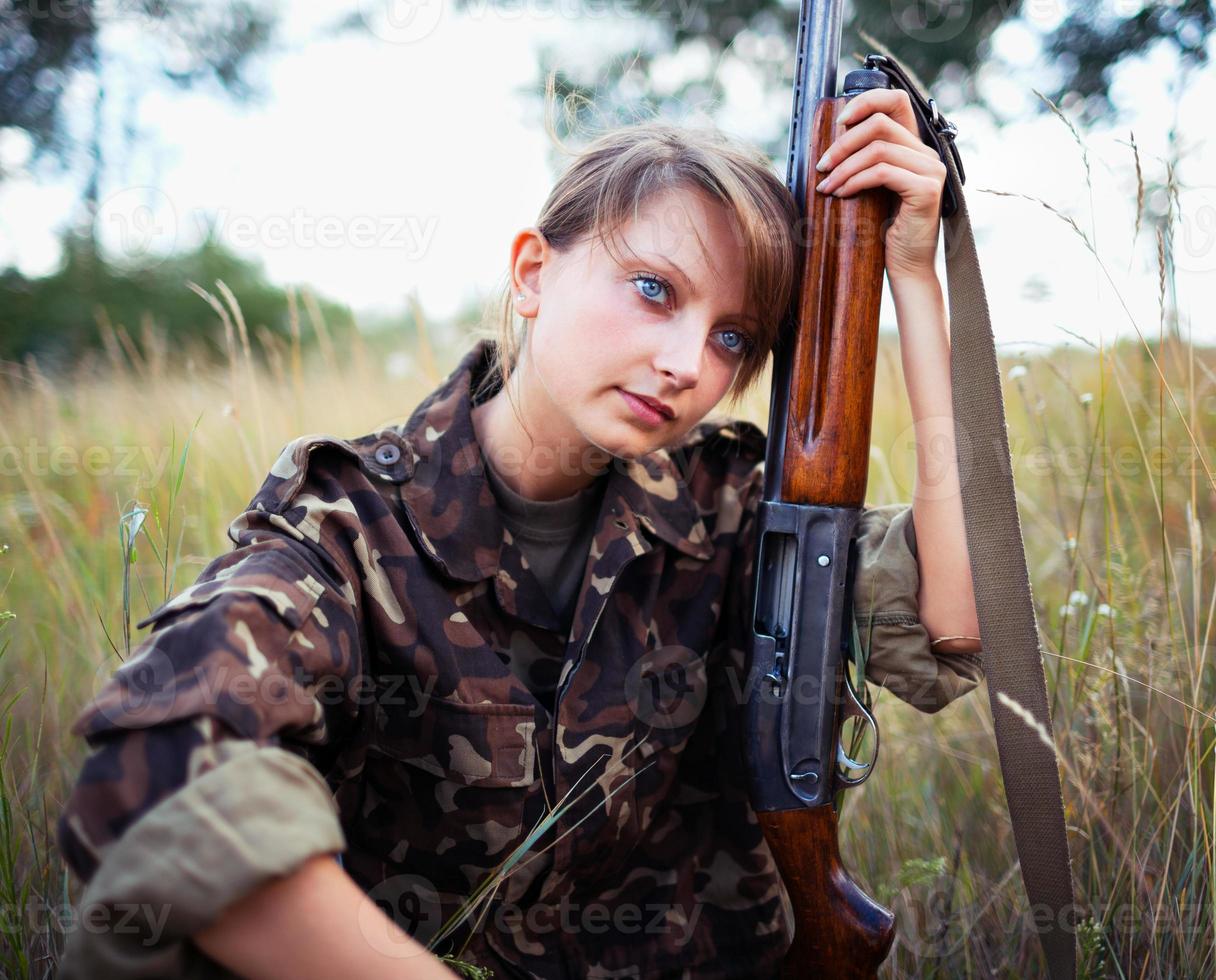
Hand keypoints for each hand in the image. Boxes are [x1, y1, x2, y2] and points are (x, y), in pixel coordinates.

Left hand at [813, 87, 946, 281]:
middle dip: (843, 143)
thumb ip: (864, 160)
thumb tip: (831, 140)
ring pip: (878, 149)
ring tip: (826, 186)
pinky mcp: (926, 190)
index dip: (866, 102)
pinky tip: (841, 194)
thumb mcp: (872, 187)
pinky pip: (882, 172)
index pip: (896, 102)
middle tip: (822, 166)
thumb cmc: (884, 230)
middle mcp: (928, 154)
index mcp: (915, 147)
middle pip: (880, 124)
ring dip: (844, 167)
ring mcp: (931, 170)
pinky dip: (855, 180)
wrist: (906, 267)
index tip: (839, 121)